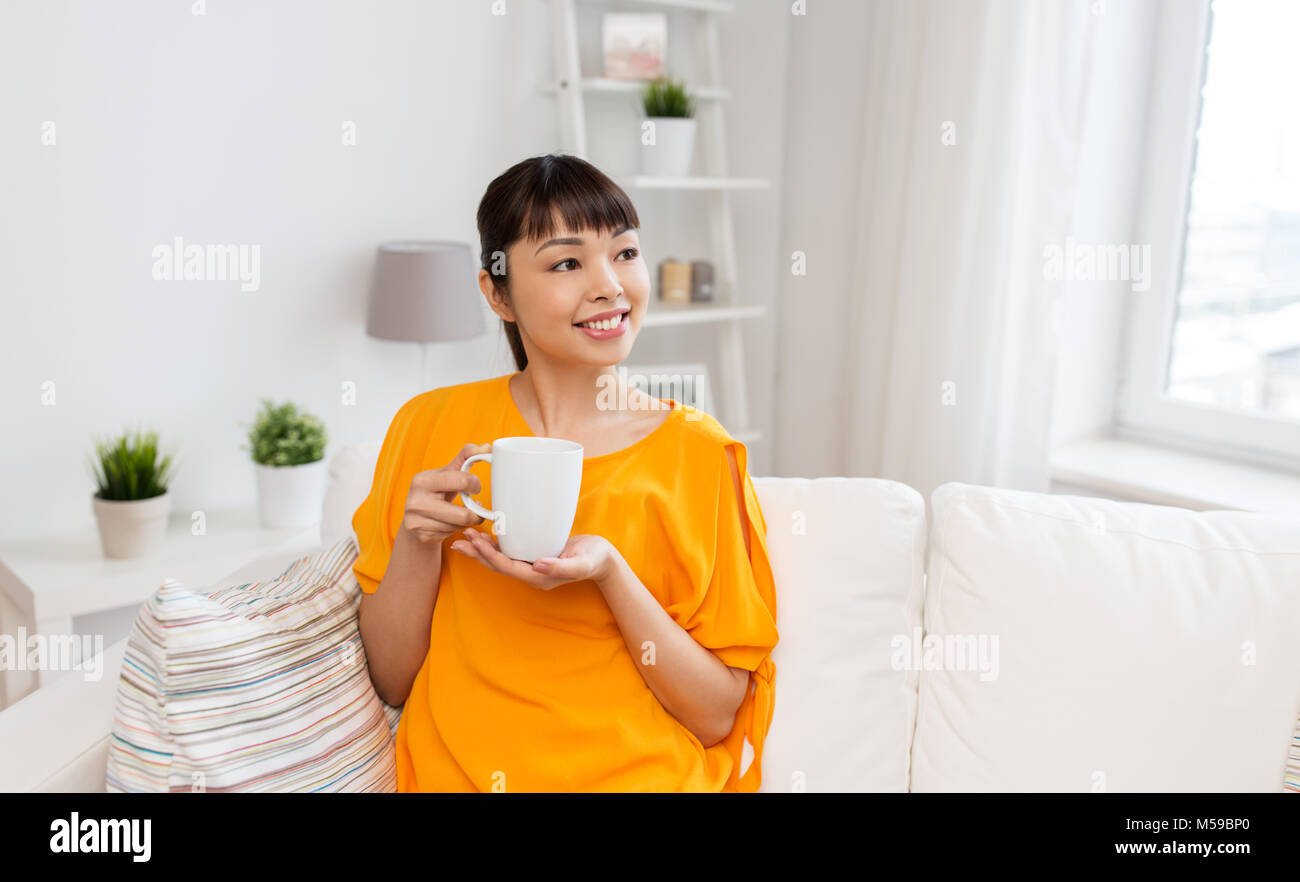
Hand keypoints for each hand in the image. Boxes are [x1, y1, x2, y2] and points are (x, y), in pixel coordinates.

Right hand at [401, 443, 491, 546]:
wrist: (414, 516)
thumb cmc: (435, 491)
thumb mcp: (447, 472)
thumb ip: (465, 458)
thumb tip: (486, 447)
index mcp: (422, 480)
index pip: (461, 481)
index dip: (475, 485)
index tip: (475, 486)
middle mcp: (416, 502)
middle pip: (463, 514)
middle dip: (475, 512)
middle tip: (476, 506)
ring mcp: (417, 521)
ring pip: (459, 526)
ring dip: (466, 521)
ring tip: (462, 513)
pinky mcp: (422, 536)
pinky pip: (451, 535)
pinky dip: (456, 530)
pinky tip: (451, 523)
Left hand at [451, 530, 617, 590]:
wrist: (602, 558)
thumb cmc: (594, 558)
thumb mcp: (582, 563)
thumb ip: (562, 567)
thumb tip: (539, 565)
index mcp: (539, 577)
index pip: (508, 567)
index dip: (490, 555)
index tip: (477, 540)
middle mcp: (531, 573)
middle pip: (498, 565)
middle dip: (478, 553)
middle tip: (460, 540)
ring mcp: (531, 566)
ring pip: (500, 560)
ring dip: (482, 550)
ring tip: (464, 538)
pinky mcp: (533, 556)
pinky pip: (509, 553)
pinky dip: (494, 546)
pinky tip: (485, 536)